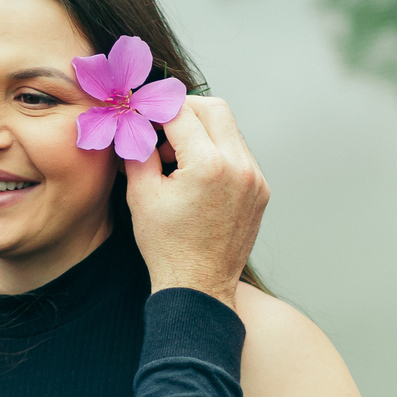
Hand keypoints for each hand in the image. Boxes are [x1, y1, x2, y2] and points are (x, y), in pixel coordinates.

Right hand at [125, 96, 268, 308]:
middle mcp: (239, 166)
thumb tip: (135, 123)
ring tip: (176, 158)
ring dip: (202, 132)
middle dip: (184, 111)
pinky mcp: (261, 190)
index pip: (181, 112)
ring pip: (229, 129)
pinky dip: (217, 152)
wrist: (198, 287)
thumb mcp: (142, 195)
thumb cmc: (166, 246)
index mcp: (208, 165)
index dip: (156, 109)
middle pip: (214, 108)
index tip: (142, 113)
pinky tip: (196, 175)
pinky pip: (239, 153)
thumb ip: (139, 150)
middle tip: (160, 129)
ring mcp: (255, 178)